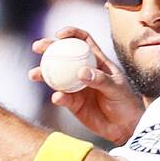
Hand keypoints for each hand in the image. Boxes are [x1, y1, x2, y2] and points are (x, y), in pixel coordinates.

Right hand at [29, 28, 144, 143]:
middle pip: (63, 54)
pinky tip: (57, 97)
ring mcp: (76, 86)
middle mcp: (83, 71)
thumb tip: (81, 71)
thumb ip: (100, 79)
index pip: (82, 40)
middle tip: (37, 48)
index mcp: (96, 60)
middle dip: (48, 48)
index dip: (71, 33)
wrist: (124, 127)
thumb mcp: (117, 88)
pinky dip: (58, 97)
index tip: (59, 35)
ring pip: (56, 76)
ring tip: (34, 74)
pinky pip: (62, 97)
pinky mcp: (73, 103)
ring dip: (43, 73)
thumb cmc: (125, 102)